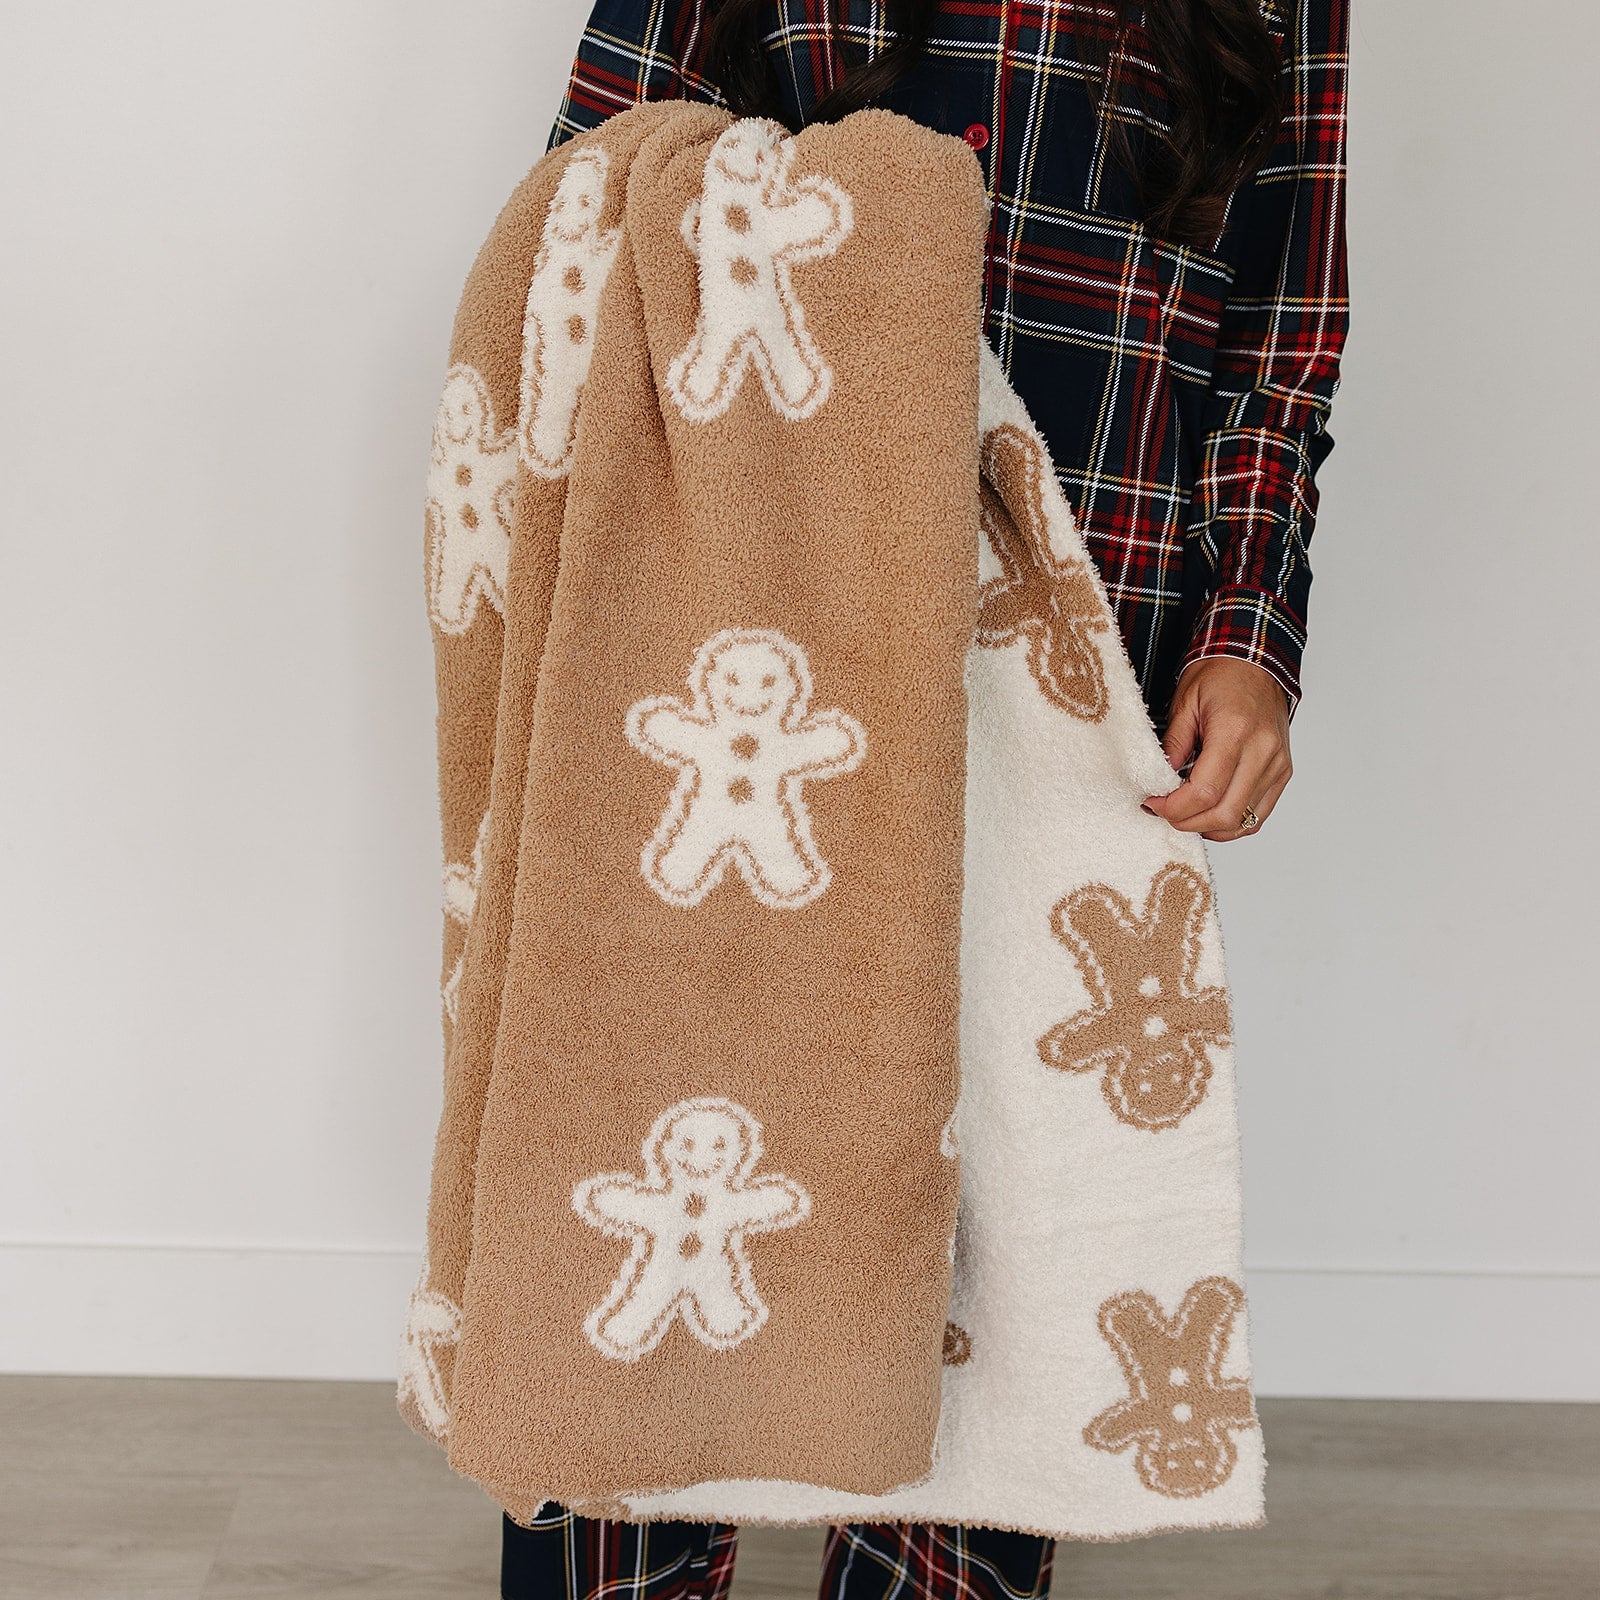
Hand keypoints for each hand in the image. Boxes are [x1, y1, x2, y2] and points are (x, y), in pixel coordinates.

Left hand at [1143, 658, 1292, 841]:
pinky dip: (1231, 823)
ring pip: (1242, 822)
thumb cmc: (1221, 675)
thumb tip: (1159, 782)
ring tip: (1185, 811)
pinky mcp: (1283, 773)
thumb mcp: (1184, 703)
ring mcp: (1277, 765)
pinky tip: (1209, 812)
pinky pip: (1258, 816)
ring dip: (1208, 826)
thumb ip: (1172, 745)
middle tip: (1164, 811)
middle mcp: (1263, 752)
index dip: (1174, 808)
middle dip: (1187, 822)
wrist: (1256, 661)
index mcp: (1235, 732)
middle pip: (1224, 814)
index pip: (1204, 792)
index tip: (1153, 803)